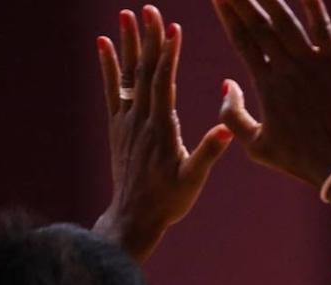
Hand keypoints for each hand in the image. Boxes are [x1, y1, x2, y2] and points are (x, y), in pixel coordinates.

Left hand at [93, 6, 232, 261]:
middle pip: (144, 71)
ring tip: (125, 15)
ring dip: (127, 43)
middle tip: (148, 8)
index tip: (172, 28)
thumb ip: (207, 153)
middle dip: (148, 38)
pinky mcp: (118, 127)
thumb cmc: (169, 201)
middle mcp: (140, 120)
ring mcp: (126, 121)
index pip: (164, 83)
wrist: (135, 217)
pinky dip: (108, 66)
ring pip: (127, 75)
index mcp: (162, 129)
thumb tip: (227, 129)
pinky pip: (112, 89)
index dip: (167, 54)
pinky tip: (104, 44)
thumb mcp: (193, 180)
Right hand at [214, 0, 330, 186]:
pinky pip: (323, 26)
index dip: (229, 16)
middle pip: (259, 24)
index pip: (242, 41)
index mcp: (265, 86)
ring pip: (285, 20)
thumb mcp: (257, 147)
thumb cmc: (301, 160)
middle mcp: (286, 69)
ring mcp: (312, 64)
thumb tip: (227, 84)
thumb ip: (234, 117)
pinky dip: (312, 3)